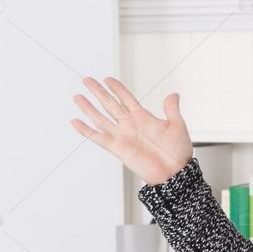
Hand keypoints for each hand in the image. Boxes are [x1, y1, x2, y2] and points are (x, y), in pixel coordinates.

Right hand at [70, 77, 192, 185]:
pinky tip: (75, 121)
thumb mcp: (177, 125)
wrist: (173, 173)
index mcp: (143, 117)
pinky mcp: (117, 148)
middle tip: (87, 80)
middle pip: (110, 104)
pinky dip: (85, 130)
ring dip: (89, 107)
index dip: (117, 88)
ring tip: (78, 97)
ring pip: (100, 118)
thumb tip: (173, 94)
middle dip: (98, 92)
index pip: (126, 98)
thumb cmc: (177, 152)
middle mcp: (130, 125)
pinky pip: (98, 137)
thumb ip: (171, 109)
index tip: (107, 78)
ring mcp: (122, 136)